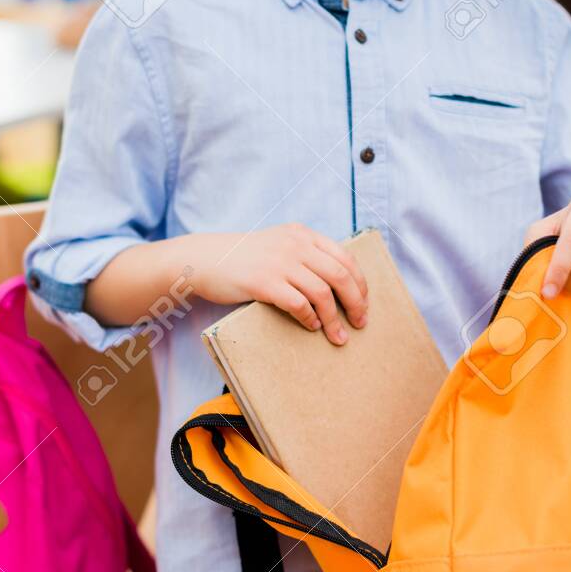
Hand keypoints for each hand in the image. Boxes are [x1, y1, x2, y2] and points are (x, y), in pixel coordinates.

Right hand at [186, 224, 368, 345]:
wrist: (205, 259)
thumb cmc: (244, 258)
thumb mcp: (278, 244)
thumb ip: (304, 254)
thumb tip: (336, 283)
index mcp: (303, 234)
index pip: (345, 258)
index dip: (361, 284)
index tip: (364, 303)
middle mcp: (295, 245)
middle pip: (340, 276)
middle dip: (356, 303)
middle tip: (361, 323)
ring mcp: (279, 263)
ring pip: (322, 294)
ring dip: (335, 319)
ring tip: (338, 336)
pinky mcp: (264, 282)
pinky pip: (299, 304)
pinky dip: (310, 319)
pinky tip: (312, 327)